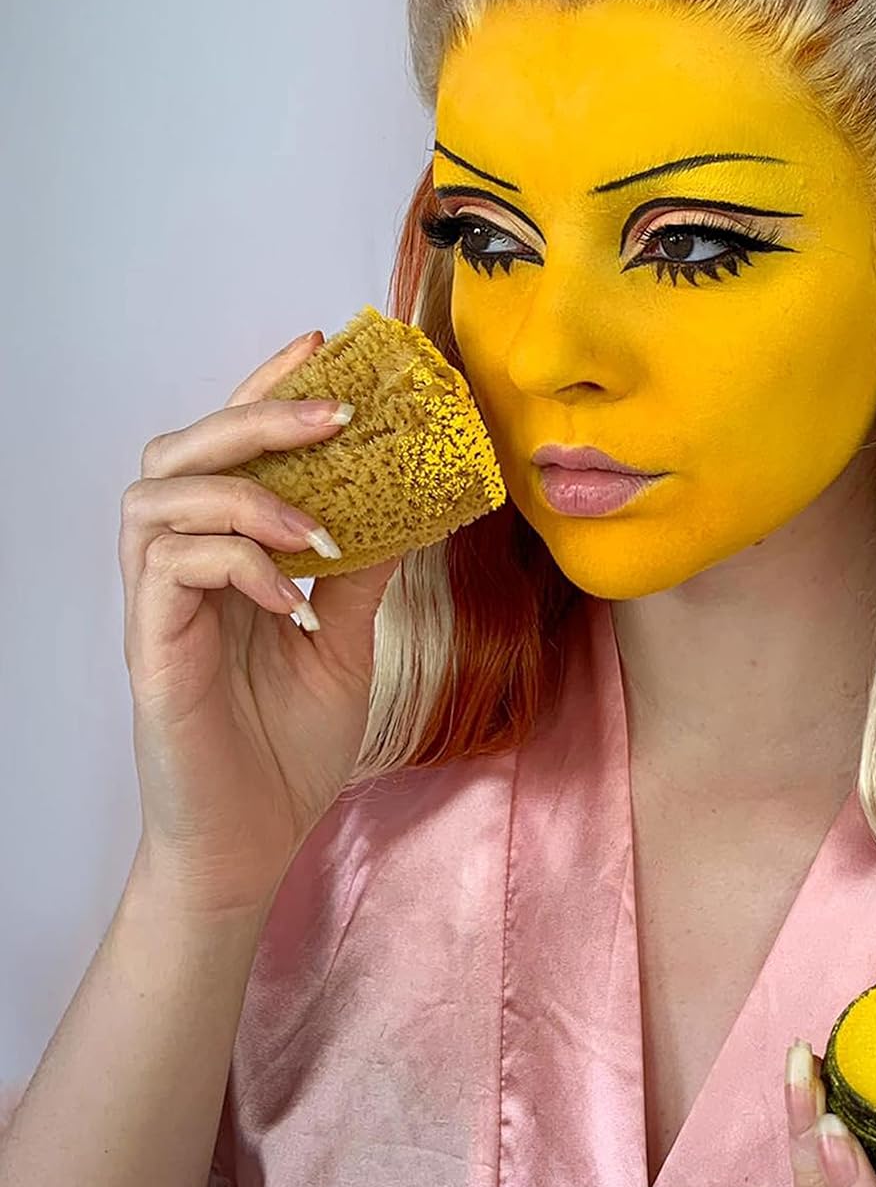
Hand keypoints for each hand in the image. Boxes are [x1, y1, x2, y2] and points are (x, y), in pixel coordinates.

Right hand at [122, 329, 401, 916]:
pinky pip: (171, 568)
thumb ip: (363, 569)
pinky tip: (289, 594)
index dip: (267, 390)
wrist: (254, 839)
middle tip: (333, 413)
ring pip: (158, 497)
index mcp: (225, 556)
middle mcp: (180, 567)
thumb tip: (413, 502)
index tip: (323, 346)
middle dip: (256, 416)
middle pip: (181, 451)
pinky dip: (236, 562)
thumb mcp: (347, 638)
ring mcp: (159, 605)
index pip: (230, 450)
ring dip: (248, 494)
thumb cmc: (289, 742)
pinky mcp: (152, 647)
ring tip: (318, 527)